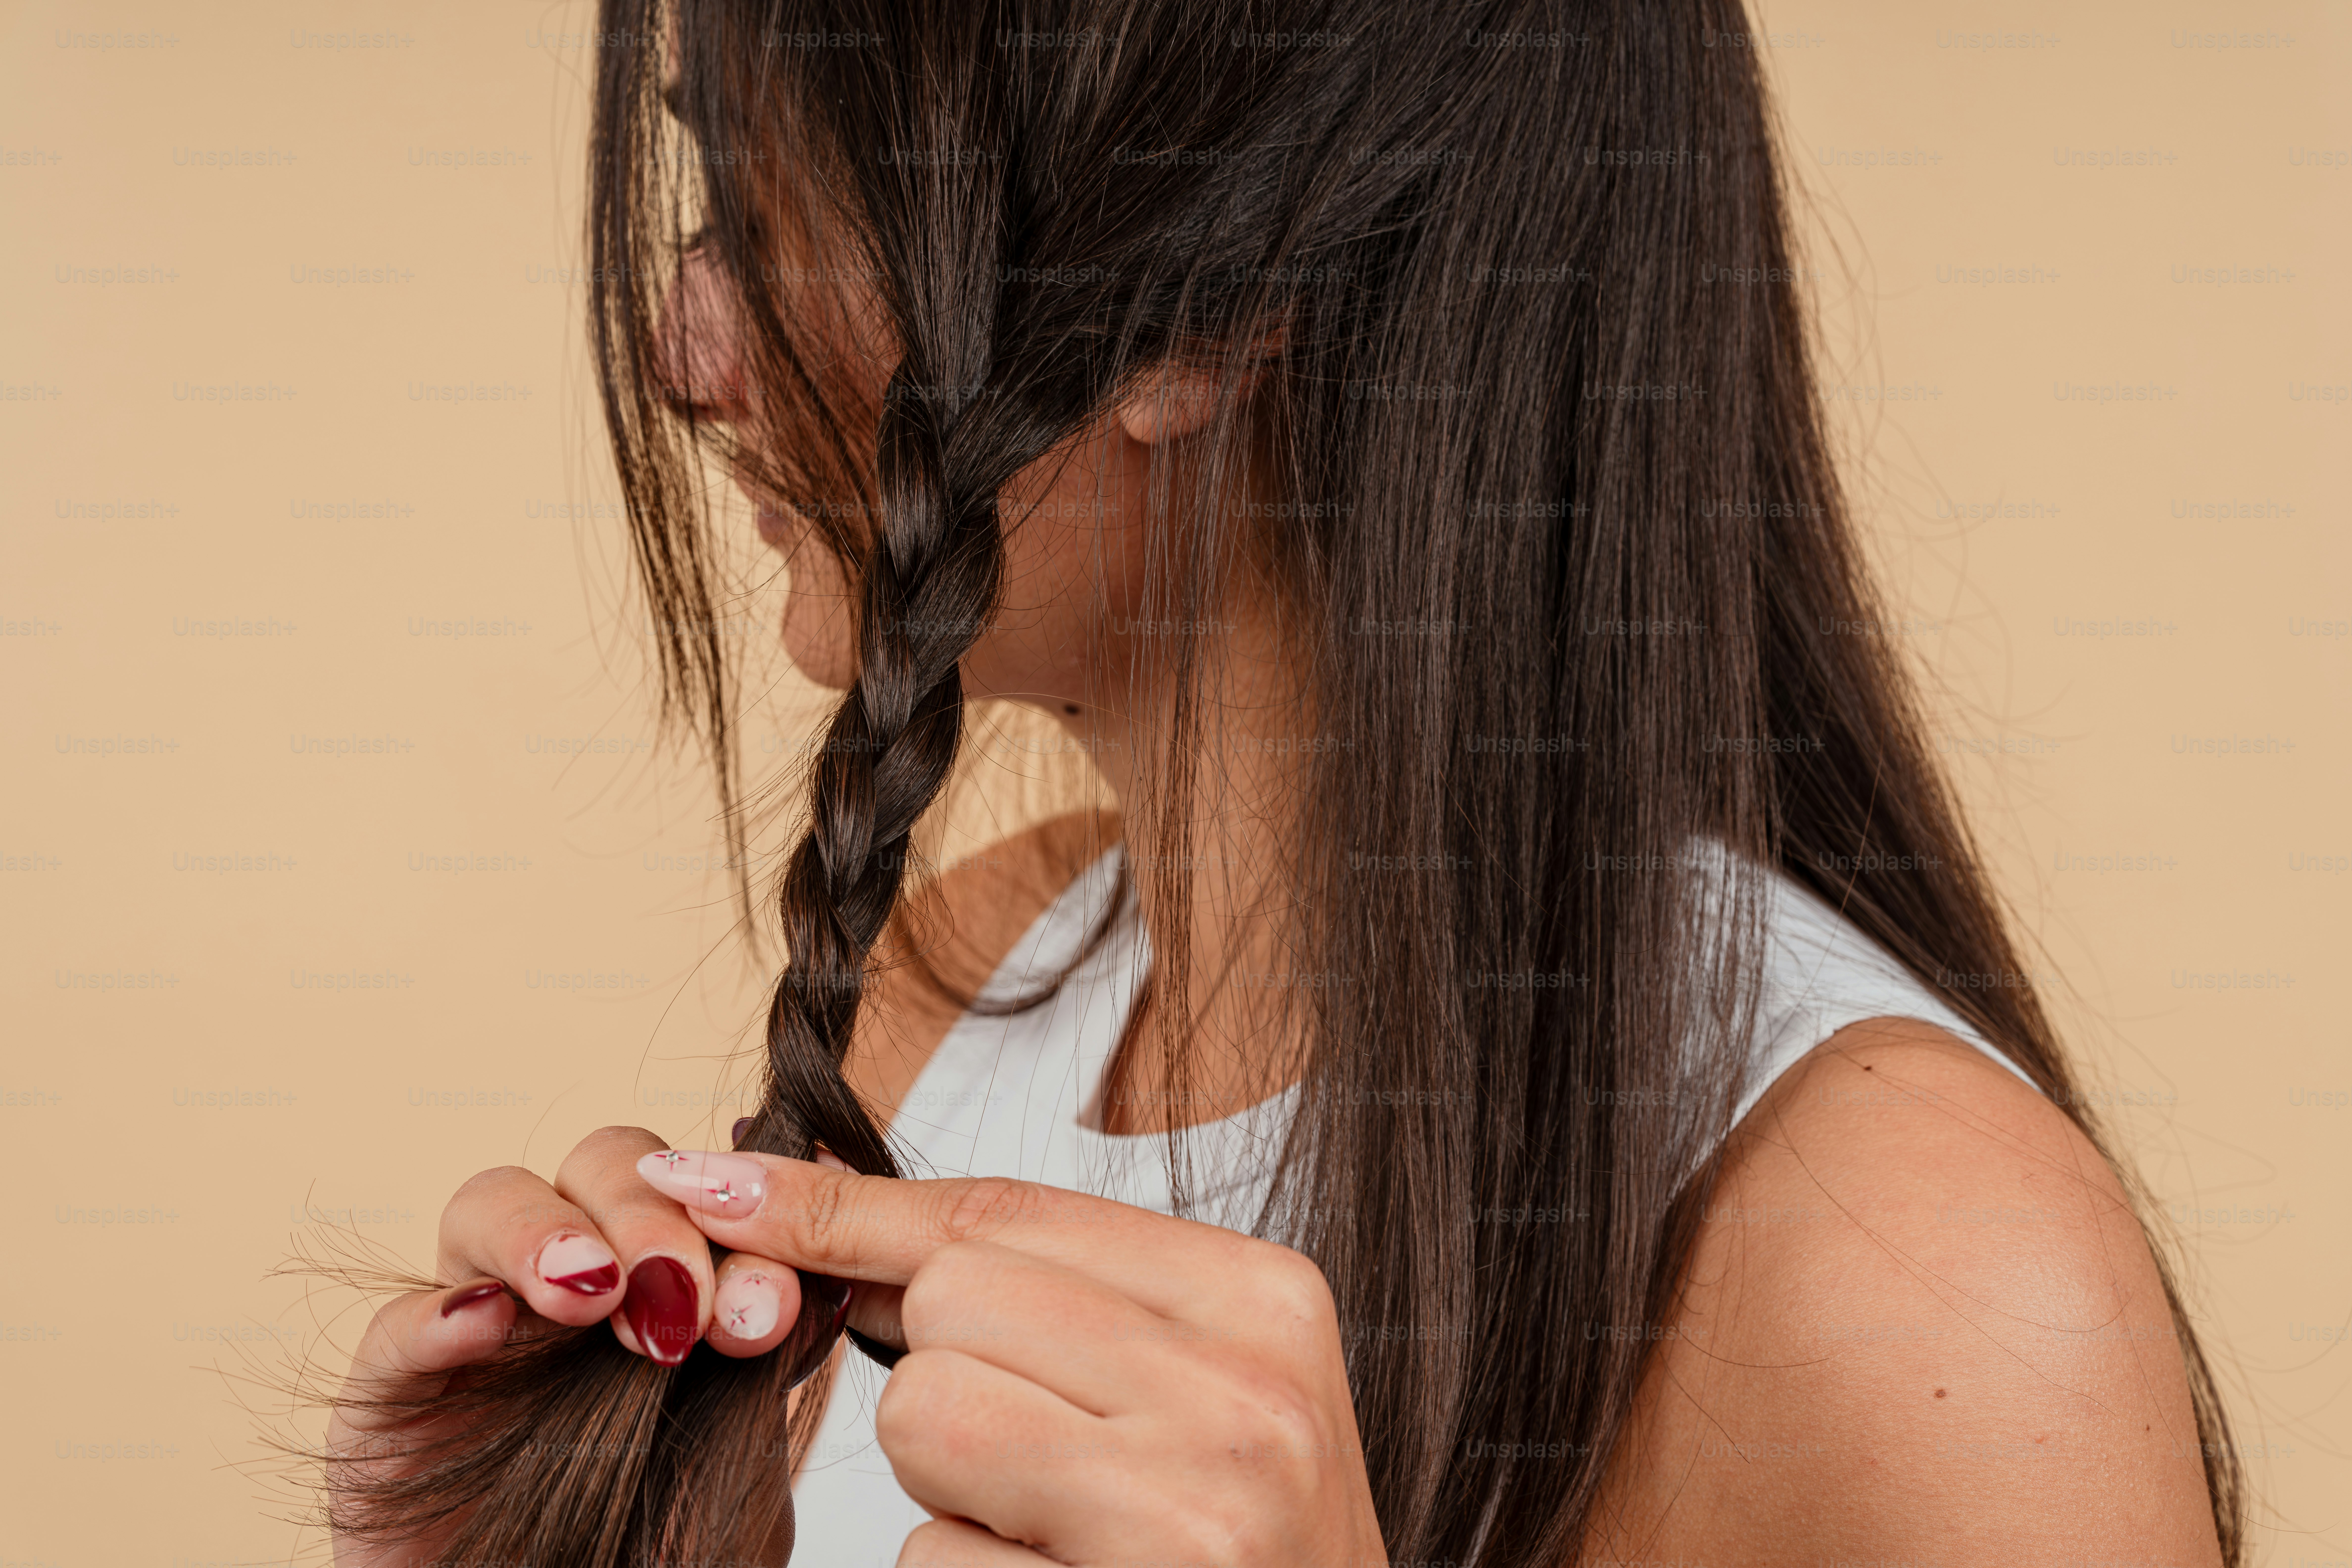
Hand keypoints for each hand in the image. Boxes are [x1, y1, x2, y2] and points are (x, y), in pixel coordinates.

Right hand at [325, 1126, 820, 1565]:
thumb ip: (768, 1369)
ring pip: (489, 1200)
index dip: (740, 1222)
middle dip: (651, 1217)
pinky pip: (396, 1325)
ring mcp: (471, 1327)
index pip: (694, 1189)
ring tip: (588, 1291)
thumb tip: (828, 1284)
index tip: (774, 1303)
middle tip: (683, 1305)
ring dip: (547, 1232)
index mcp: (655, 1280)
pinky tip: (484, 1325)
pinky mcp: (389, 1392)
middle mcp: (566, 1280)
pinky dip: (440, 1314)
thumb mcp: (734, 1462)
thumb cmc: (651, 1550)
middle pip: (601, 1164)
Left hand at [636, 1148, 1387, 1567]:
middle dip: (950, 1377)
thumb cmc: (1238, 1538)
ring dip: (951, 1486)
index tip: (724, 1184)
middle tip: (1046, 1457)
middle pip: (954, 1302)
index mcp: (1264, 1302)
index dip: (851, 1206)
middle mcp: (1240, 1389)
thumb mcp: (1184, 1382)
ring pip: (924, 1414)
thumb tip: (821, 1212)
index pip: (1007, 1212)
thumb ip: (1039, 1295)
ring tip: (1061, 1528)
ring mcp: (1188, 1503)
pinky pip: (931, 1555)